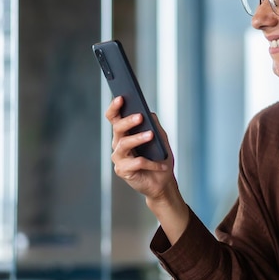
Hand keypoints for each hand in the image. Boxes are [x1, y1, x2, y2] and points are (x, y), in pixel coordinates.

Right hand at [105, 96, 189, 243]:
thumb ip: (154, 125)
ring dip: (138, 139)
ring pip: (124, 145)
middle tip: (140, 116)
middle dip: (128, 121)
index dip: (115, 107)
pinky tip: (160, 164)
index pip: (114, 118)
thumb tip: (148, 112)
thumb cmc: (160, 158)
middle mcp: (118, 144)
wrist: (163, 181)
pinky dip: (150, 163)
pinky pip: (135, 163)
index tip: (121, 98)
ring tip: (150, 135)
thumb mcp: (160, 138)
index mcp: (125, 133)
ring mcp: (119, 158)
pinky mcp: (123, 171)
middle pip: (117, 129)